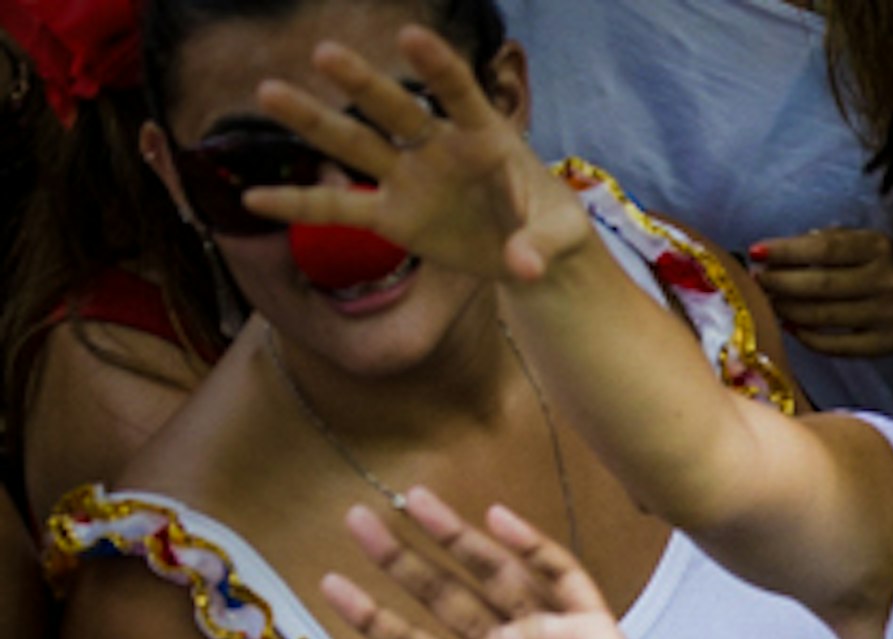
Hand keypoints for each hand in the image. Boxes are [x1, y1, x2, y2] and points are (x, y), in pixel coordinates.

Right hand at [246, 25, 590, 286]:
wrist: (532, 253)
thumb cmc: (550, 228)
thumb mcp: (561, 239)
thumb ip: (541, 247)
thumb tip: (523, 269)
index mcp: (485, 137)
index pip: (459, 93)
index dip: (437, 66)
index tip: (410, 37)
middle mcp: (437, 148)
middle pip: (396, 110)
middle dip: (363, 84)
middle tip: (325, 52)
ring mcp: (409, 179)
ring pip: (356, 144)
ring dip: (314, 120)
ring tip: (269, 92)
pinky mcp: (392, 216)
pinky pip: (340, 211)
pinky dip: (300, 207)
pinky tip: (254, 198)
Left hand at [320, 487, 714, 638]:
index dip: (370, 615)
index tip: (330, 583)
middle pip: (443, 596)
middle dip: (401, 559)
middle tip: (357, 520)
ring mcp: (547, 638)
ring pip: (494, 574)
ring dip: (457, 537)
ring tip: (417, 500)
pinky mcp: (592, 629)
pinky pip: (561, 577)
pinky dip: (533, 546)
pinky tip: (500, 520)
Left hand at [753, 226, 892, 358]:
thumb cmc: (882, 262)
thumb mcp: (861, 240)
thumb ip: (823, 244)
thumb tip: (773, 258)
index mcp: (878, 248)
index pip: (824, 249)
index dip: (786, 251)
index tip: (756, 253)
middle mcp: (886, 281)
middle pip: (820, 285)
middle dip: (780, 283)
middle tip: (758, 281)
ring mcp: (888, 316)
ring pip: (824, 316)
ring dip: (788, 309)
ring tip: (770, 302)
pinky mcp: (886, 344)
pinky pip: (838, 346)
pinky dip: (808, 338)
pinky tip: (792, 326)